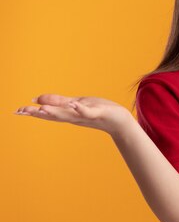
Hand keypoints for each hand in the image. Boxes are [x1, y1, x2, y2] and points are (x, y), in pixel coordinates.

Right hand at [15, 94, 133, 135]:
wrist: (119, 121)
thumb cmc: (97, 110)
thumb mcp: (75, 103)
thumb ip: (58, 102)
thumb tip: (36, 99)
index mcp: (68, 114)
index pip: (48, 112)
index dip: (33, 112)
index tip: (17, 111)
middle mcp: (75, 116)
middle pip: (55, 115)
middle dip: (38, 113)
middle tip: (22, 111)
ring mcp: (87, 115)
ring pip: (69, 114)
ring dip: (56, 111)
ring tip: (41, 109)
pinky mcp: (99, 113)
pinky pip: (89, 111)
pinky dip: (81, 109)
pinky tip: (74, 104)